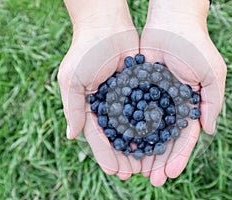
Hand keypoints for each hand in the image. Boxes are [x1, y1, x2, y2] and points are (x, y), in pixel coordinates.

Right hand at [58, 0, 140, 179]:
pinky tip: (160, 138)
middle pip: (119, 137)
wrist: (106, 26)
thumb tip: (71, 136)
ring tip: (149, 163)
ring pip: (135, 127)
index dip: (106, 155)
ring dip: (141, 145)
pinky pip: (148, 109)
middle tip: (135, 173)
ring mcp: (126, 98)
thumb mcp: (72, 79)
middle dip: (126, 156)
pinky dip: (153, 124)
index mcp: (90, 108)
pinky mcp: (141, 88)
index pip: (98, 137)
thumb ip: (72, 107)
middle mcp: (109, 107)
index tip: (116, 171)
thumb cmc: (85, 51)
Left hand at [140, 0, 226, 185]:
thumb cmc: (196, 47)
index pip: (184, 139)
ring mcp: (153, 100)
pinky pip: (131, 112)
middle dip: (159, 160)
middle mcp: (170, 108)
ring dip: (142, 151)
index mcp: (189, 108)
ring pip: (146, 131)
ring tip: (134, 170)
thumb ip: (213, 102)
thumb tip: (209, 131)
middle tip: (151, 180)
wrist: (172, 23)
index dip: (178, 157)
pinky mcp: (137, 90)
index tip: (169, 173)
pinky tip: (121, 143)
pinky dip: (126, 128)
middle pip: (164, 140)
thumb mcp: (212, 74)